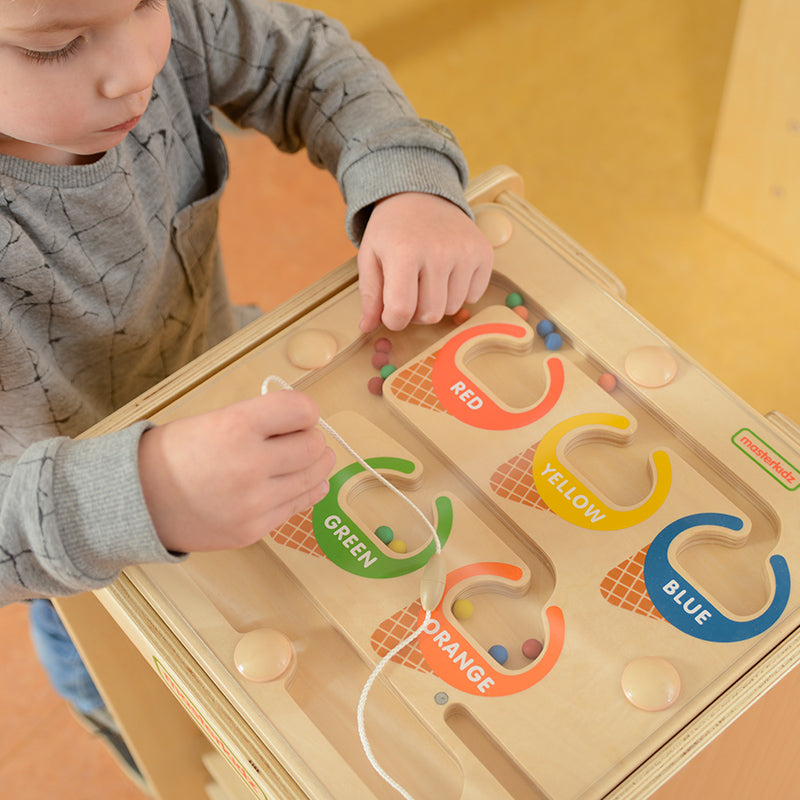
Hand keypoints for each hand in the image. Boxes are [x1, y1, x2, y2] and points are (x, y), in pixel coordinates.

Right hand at [138, 390, 335, 552]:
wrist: (136, 501)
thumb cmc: (174, 454)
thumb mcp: (214, 419)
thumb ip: (260, 420)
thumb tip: (303, 423)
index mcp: (236, 426)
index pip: (301, 410)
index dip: (305, 411)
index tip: (300, 415)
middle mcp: (249, 464)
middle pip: (314, 446)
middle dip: (312, 439)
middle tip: (302, 439)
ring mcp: (253, 502)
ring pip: (314, 478)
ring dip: (316, 465)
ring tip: (309, 460)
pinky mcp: (253, 530)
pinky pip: (298, 506)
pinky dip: (305, 491)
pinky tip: (303, 484)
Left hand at [357, 193, 492, 331]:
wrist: (420, 195)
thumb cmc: (392, 230)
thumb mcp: (370, 257)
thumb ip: (369, 295)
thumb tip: (367, 327)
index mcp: (404, 252)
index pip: (401, 310)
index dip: (393, 320)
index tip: (390, 312)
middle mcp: (439, 251)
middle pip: (430, 315)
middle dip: (416, 314)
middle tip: (409, 293)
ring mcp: (465, 252)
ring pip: (453, 309)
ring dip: (438, 303)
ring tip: (428, 280)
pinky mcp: (483, 253)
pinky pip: (473, 296)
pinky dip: (460, 293)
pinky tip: (448, 273)